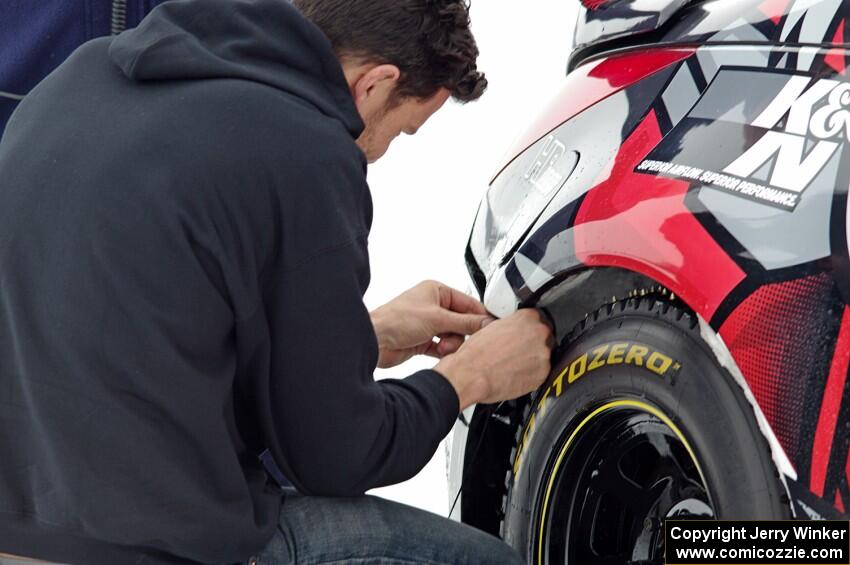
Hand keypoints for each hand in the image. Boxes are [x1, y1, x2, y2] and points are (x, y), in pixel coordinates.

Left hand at [369, 280, 494, 368]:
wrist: (375, 341)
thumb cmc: (396, 320)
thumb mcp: (437, 318)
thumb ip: (465, 322)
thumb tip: (486, 322)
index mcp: (436, 291)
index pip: (468, 303)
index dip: (479, 316)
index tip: (490, 327)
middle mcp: (433, 306)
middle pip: (462, 322)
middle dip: (460, 333)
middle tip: (457, 339)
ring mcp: (428, 324)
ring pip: (454, 336)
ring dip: (451, 344)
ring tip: (443, 348)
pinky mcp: (423, 341)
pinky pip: (443, 347)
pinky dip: (444, 352)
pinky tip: (440, 353)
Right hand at [434, 308, 553, 409]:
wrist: (471, 375)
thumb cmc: (476, 353)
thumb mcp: (492, 327)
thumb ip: (510, 325)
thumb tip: (514, 329)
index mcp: (527, 317)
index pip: (538, 317)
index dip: (529, 327)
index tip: (524, 333)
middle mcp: (539, 333)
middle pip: (544, 336)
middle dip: (533, 343)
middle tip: (517, 350)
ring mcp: (543, 355)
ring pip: (543, 355)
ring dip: (533, 359)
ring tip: (513, 364)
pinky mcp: (542, 375)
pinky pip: (541, 372)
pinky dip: (531, 374)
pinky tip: (515, 374)